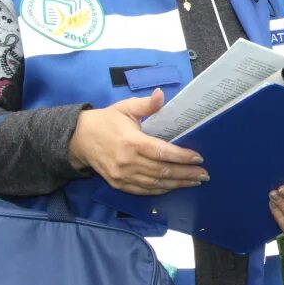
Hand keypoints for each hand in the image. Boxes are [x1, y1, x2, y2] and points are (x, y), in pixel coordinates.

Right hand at [68, 90, 207, 194]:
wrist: (79, 139)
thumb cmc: (106, 121)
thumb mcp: (125, 108)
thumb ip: (146, 105)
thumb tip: (161, 94)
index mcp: (131, 142)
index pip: (162, 152)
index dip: (182, 157)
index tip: (198, 158)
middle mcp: (127, 162)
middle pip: (162, 171)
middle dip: (186, 173)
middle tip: (204, 174)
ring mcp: (122, 176)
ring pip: (155, 184)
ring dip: (177, 184)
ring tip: (194, 181)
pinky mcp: (118, 184)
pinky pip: (144, 190)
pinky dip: (161, 190)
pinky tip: (174, 187)